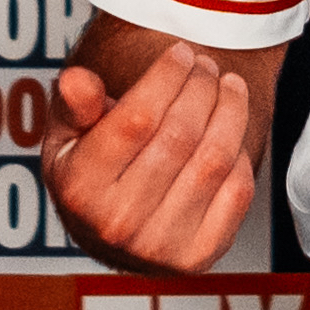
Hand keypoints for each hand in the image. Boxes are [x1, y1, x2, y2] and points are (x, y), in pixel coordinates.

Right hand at [43, 40, 254, 274]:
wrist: (109, 232)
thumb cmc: (89, 170)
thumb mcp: (68, 134)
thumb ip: (75, 104)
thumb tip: (77, 80)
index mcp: (79, 188)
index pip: (137, 118)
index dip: (168, 76)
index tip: (181, 52)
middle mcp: (117, 224)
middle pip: (180, 134)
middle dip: (201, 86)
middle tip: (206, 65)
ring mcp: (160, 247)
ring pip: (214, 159)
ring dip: (230, 111)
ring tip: (229, 85)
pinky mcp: (199, 257)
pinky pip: (238, 192)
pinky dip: (241, 154)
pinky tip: (231, 132)